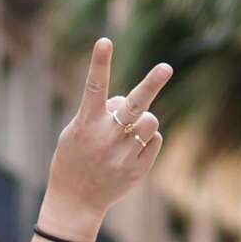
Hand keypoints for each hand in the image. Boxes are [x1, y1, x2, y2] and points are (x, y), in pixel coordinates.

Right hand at [43, 38, 171, 231]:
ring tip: (130, 131)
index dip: (100, 63)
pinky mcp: (137, 168)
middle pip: (134, 105)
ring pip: (151, 121)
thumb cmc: (75, 157)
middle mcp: (106, 137)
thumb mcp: (76, 131)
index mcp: (87, 124)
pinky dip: (147, 140)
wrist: (76, 200)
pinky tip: (131, 150)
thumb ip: (100, 113)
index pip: (94, 87)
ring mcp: (123, 154)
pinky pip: (154, 141)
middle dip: (151, 84)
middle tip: (166, 67)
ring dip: (145, 119)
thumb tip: (129, 101)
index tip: (104, 41)